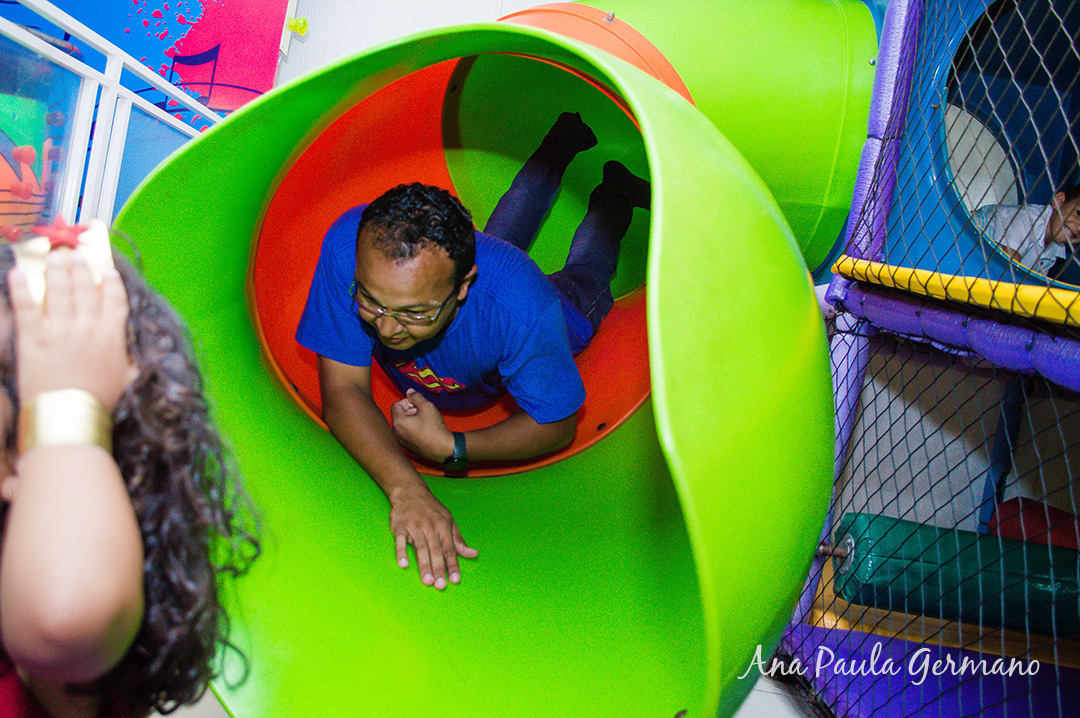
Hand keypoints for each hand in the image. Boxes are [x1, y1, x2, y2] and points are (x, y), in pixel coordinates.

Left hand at [8, 251, 134, 410]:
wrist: (70, 417)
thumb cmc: (100, 401)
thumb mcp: (126, 380)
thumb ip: (130, 361)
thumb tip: (133, 353)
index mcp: (112, 336)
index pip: (114, 300)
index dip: (110, 283)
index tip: (106, 270)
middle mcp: (87, 327)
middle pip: (85, 290)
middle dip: (80, 269)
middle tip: (74, 255)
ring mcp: (60, 331)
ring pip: (59, 292)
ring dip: (56, 271)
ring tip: (54, 257)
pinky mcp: (33, 339)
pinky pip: (26, 307)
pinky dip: (21, 288)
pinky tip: (18, 272)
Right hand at [389, 485, 477, 588]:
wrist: (410, 492)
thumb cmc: (431, 509)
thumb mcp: (449, 520)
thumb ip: (458, 540)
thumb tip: (473, 554)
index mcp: (443, 526)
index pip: (449, 549)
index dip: (453, 565)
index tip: (455, 580)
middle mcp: (430, 526)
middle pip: (435, 550)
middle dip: (439, 568)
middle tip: (441, 586)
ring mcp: (414, 526)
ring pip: (420, 548)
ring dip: (424, 565)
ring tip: (427, 581)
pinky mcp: (399, 527)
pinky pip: (400, 541)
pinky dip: (401, 553)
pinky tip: (404, 565)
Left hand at [391, 388, 453, 461]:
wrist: (442, 448)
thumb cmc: (434, 427)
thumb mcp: (427, 406)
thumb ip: (416, 396)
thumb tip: (410, 391)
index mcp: (398, 422)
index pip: (396, 405)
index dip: (407, 402)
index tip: (418, 405)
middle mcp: (396, 432)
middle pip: (399, 415)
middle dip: (410, 411)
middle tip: (423, 412)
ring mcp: (401, 441)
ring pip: (403, 425)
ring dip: (412, 420)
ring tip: (425, 421)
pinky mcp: (408, 447)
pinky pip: (407, 434)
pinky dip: (413, 430)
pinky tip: (425, 431)